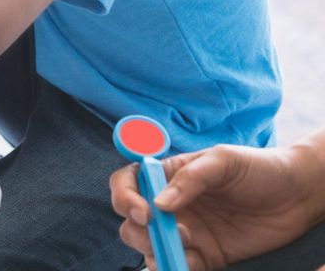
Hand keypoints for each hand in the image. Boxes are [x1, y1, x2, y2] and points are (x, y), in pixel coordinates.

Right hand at [110, 143, 321, 270]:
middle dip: (139, 231)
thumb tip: (159, 203)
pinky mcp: (207, 257)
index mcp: (168, 175)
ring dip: (158, 251)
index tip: (144, 211)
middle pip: (131, 221)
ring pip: (150, 247)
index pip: (127, 182)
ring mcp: (187, 232)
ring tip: (189, 247)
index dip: (124, 197)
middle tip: (169, 232)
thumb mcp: (223, 161)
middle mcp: (171, 204)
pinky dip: (179, 268)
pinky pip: (181, 266)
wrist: (297, 196)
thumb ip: (190, 178)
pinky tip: (198, 262)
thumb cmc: (257, 168)